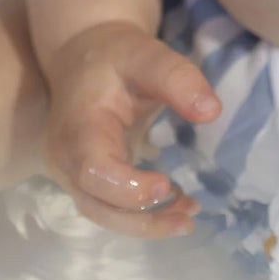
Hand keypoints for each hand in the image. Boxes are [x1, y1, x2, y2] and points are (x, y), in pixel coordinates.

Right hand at [43, 20, 220, 236]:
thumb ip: (178, 78)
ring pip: (103, 213)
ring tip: (189, 217)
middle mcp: (66, 156)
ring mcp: (72, 171)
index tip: (168, 185)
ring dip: (146, 223)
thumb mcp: (149, 55)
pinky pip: (110, 206)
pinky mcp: (87, 178)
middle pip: (96, 205)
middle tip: (189, 217)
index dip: (127, 187)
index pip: (92, 170)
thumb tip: (211, 111)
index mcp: (78, 126)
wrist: (83, 56)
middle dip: (142, 220)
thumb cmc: (116, 56)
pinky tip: (178, 206)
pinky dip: (143, 215)